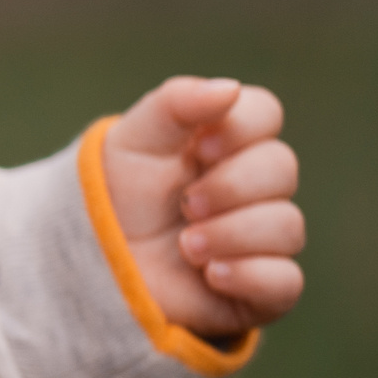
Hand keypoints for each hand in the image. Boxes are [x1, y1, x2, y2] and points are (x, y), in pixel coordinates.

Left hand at [103, 76, 303, 337]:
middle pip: (282, 168)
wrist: (91, 263)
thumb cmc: (115, 196)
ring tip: (185, 246)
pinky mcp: (262, 288)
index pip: (265, 113)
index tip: (197, 149)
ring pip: (286, 225)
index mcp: (225, 142)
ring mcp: (260, 237)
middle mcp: (252, 187)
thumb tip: (230, 89)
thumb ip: (175, 104)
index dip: (240, 128)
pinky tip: (211, 275)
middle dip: (228, 187)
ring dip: (229, 234)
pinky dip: (247, 275)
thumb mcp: (132, 140)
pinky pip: (286, 280)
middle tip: (185, 205)